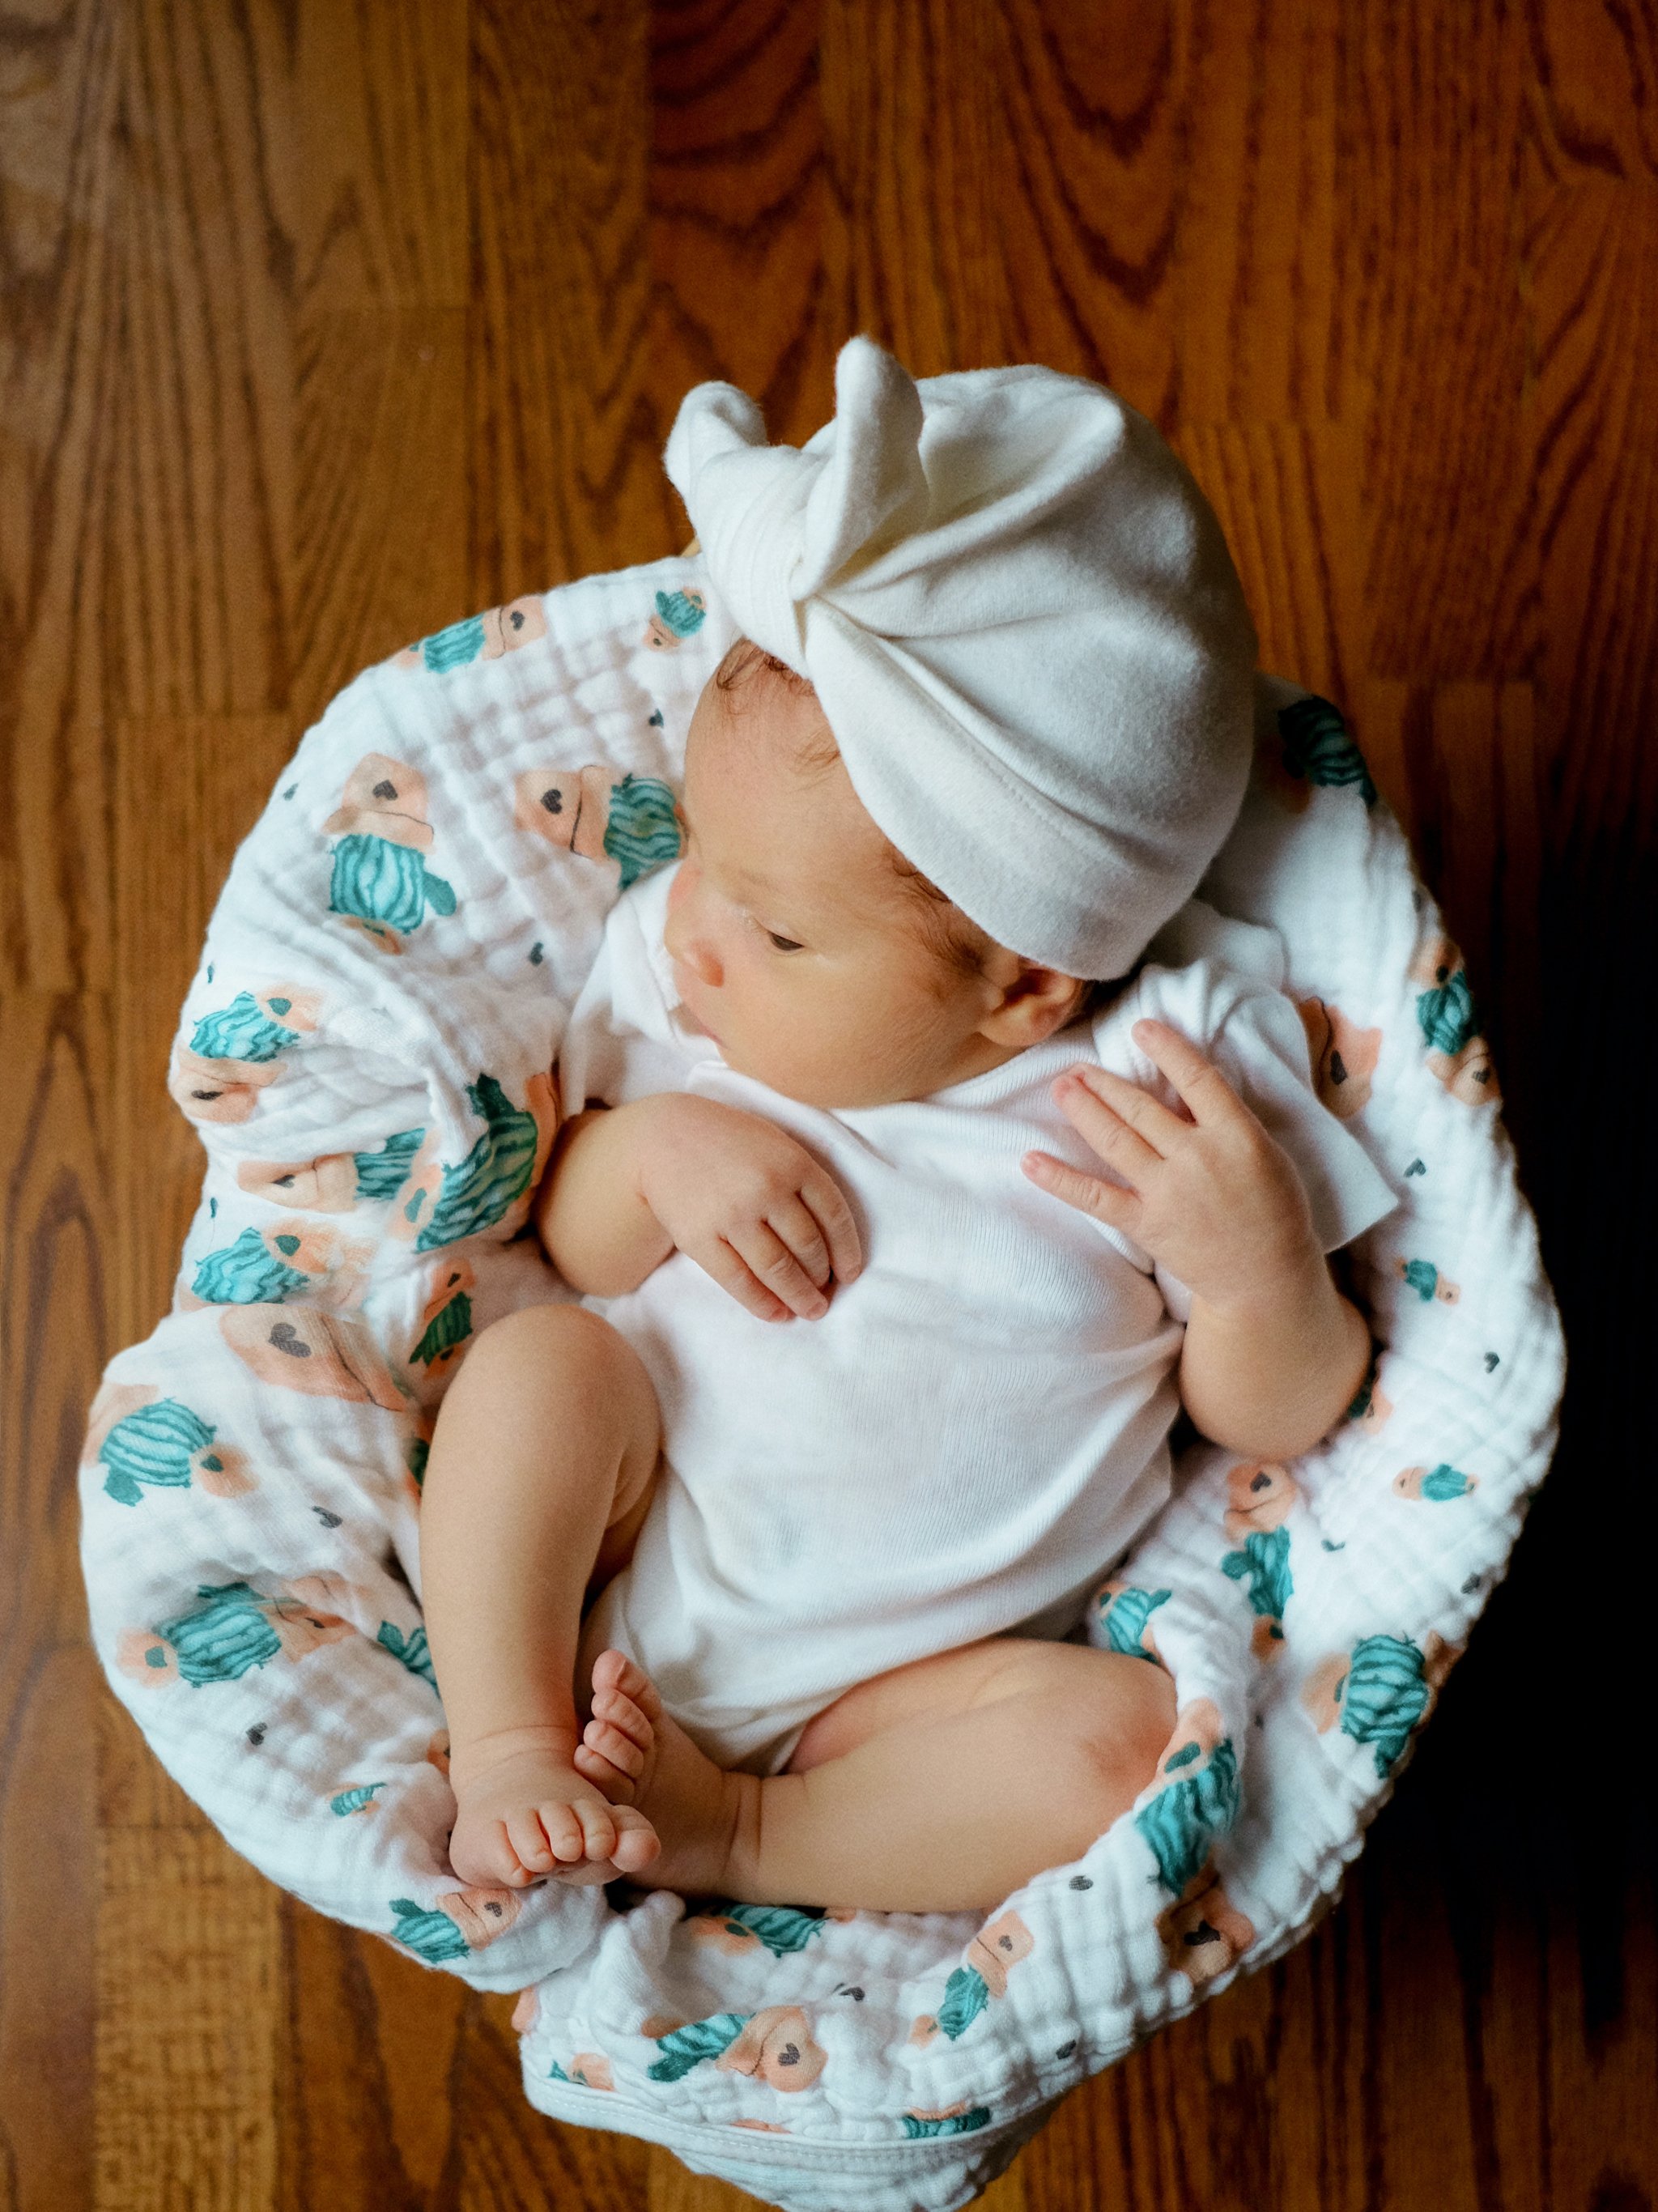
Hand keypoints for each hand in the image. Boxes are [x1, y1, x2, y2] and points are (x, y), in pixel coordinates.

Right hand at [634, 1095, 862, 1321]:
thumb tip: (831, 1244)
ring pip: (778, 1269)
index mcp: (794, 1162)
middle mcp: (767, 1188)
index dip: (847, 1252)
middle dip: (822, 1279)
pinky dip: (762, 1303)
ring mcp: (732, 1215)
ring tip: (810, 1310)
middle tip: (826, 1296)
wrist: (663, 1138)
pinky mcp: (699, 1238)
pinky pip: (738, 1280)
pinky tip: (778, 1314)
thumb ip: (804, 1181)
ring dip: (799, 1297)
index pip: (834, 1217)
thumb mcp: (776, 1144)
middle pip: (808, 1247)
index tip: (850, 1274)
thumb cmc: (729, 1143)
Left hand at [1021, 1019, 1319, 1310]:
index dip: (1166, 1049)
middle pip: (1142, 1108)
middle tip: (1078, 1066)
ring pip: (1115, 1140)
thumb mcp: (1266, 1152)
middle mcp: (1198, 1157)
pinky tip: (1030, 1161)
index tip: (1141, 1028)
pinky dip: (1060, 1179)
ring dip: (1083, 1109)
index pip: (1196, 1078)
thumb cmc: (1274, 1210)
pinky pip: (1095, 1197)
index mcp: (1236, 1135)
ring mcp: (1169, 1192)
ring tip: (1061, 1087)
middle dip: (1105, 1083)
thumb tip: (1184, 1087)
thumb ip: (1226, 1121)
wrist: (1267, 1277)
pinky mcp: (1147, 1224)